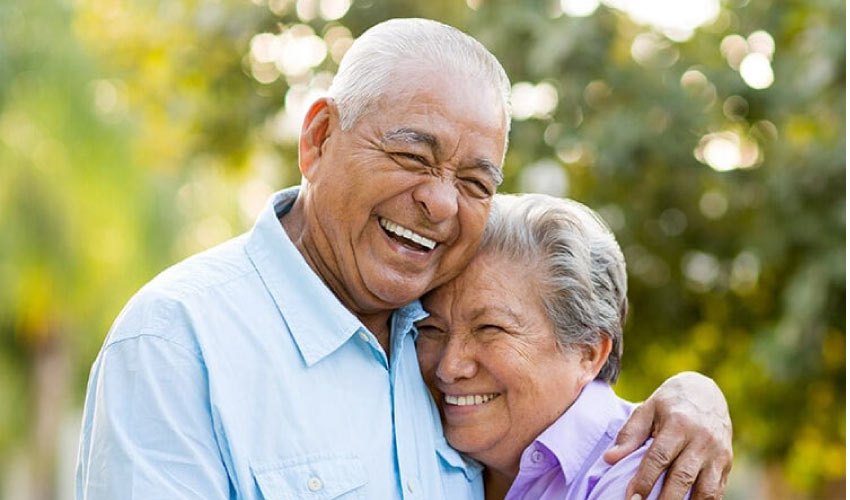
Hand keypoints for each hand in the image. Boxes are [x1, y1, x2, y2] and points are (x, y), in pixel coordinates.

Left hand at [603, 371, 732, 499]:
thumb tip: (609, 459)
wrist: (707, 393)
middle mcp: (701, 439)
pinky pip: (717, 491)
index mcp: (678, 424)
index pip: (659, 457)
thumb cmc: (670, 403)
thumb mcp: (647, 410)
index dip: (645, 480)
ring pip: (705, 490)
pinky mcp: (727, 464)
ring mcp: (718, 453)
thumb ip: (629, 434)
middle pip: (682, 477)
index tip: (631, 498)